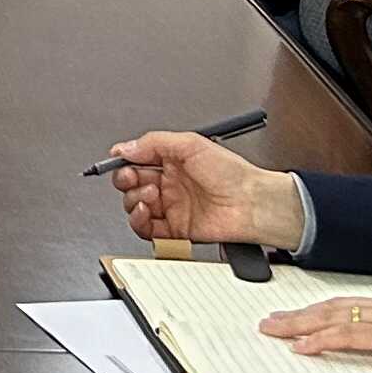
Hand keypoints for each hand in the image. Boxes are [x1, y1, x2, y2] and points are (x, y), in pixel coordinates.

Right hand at [104, 131, 303, 249]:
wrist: (252, 204)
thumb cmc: (233, 173)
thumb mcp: (191, 144)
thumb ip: (154, 143)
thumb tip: (125, 148)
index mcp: (173, 161)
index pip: (138, 160)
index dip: (125, 161)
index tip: (119, 160)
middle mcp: (170, 183)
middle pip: (132, 184)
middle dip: (126, 180)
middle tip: (132, 178)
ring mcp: (172, 207)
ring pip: (135, 206)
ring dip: (133, 200)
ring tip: (148, 195)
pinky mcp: (175, 230)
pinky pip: (147, 230)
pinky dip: (139, 222)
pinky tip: (145, 212)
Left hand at [261, 290, 371, 372]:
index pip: (350, 305)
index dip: (321, 310)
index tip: (299, 314)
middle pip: (334, 308)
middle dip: (300, 314)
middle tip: (272, 321)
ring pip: (334, 318)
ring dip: (300, 324)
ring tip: (275, 330)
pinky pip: (349, 338)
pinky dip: (323, 341)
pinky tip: (304, 346)